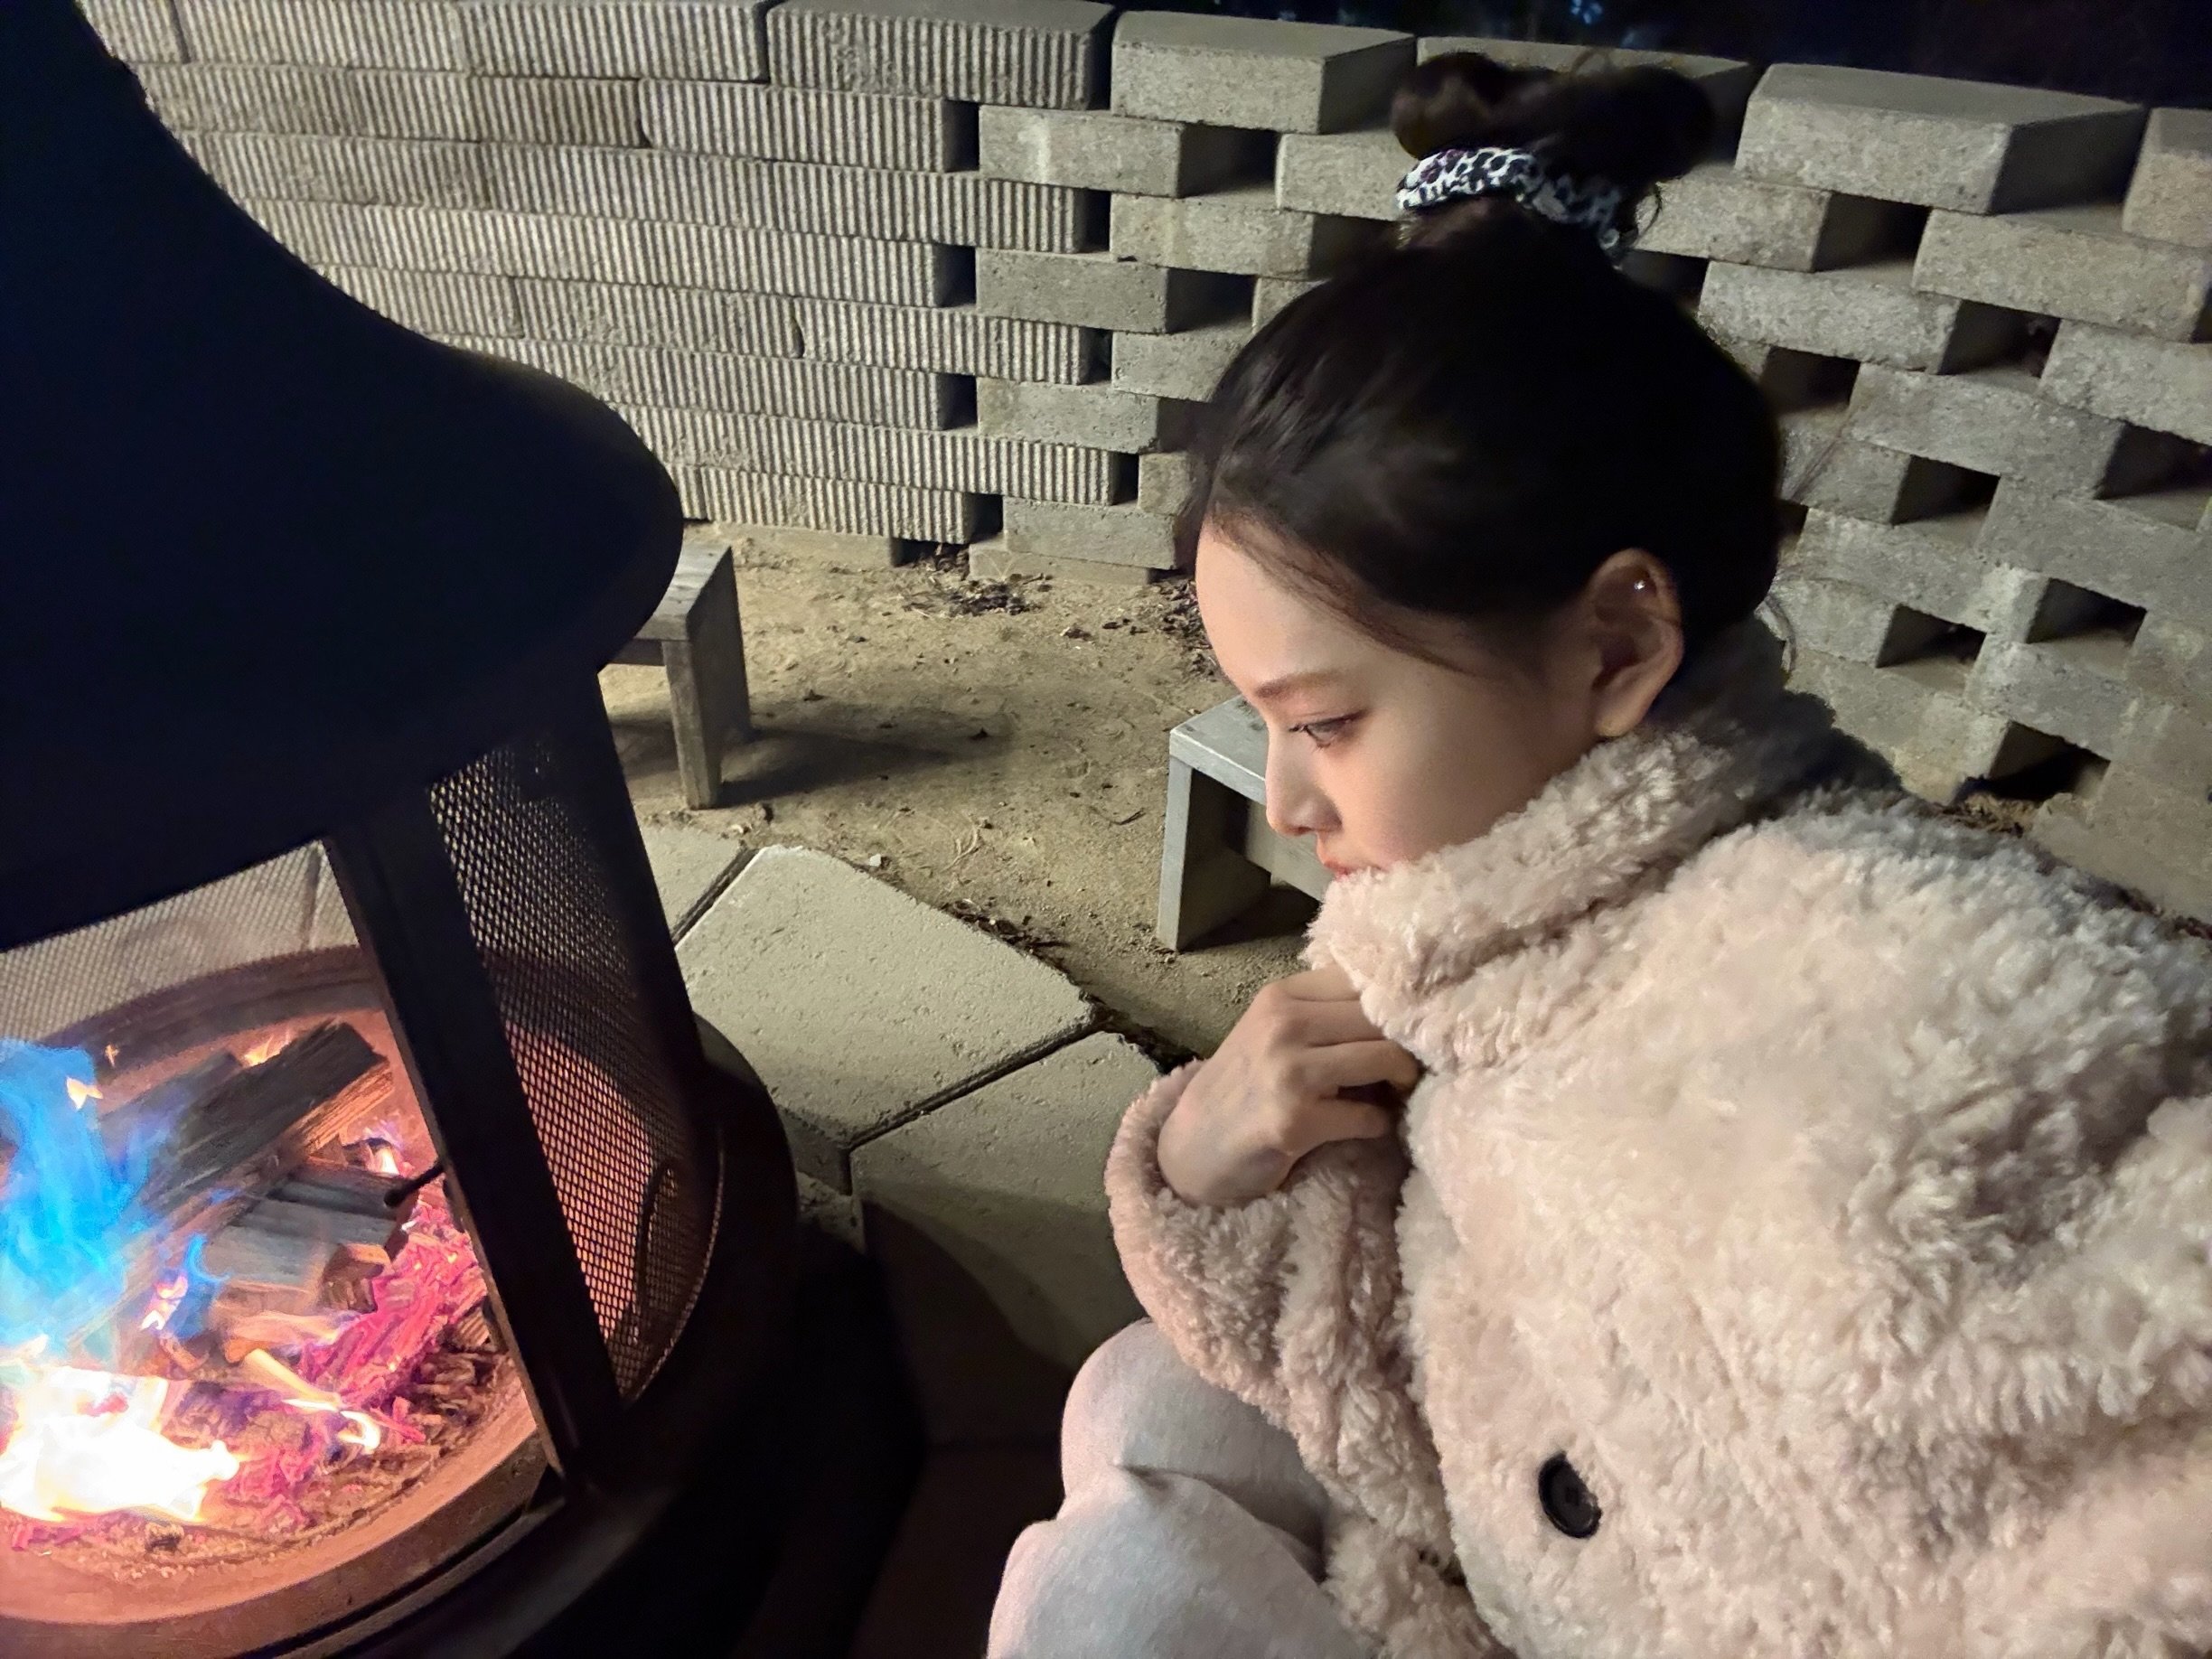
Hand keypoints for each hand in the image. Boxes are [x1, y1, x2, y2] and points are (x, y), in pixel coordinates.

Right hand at [1157, 962, 1421, 1206]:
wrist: (1191, 1148)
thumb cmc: (1244, 1089)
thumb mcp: (1273, 1033)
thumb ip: (1324, 1014)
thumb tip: (1405, 1009)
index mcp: (1282, 996)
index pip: (1364, 980)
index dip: (1397, 1005)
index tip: (1407, 1030)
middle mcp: (1283, 1024)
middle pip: (1382, 1017)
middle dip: (1407, 1044)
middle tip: (1409, 1066)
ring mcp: (1288, 1072)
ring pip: (1385, 1057)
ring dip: (1401, 1081)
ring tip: (1394, 1093)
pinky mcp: (1296, 1120)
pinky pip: (1370, 1117)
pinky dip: (1379, 1124)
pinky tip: (1365, 1126)